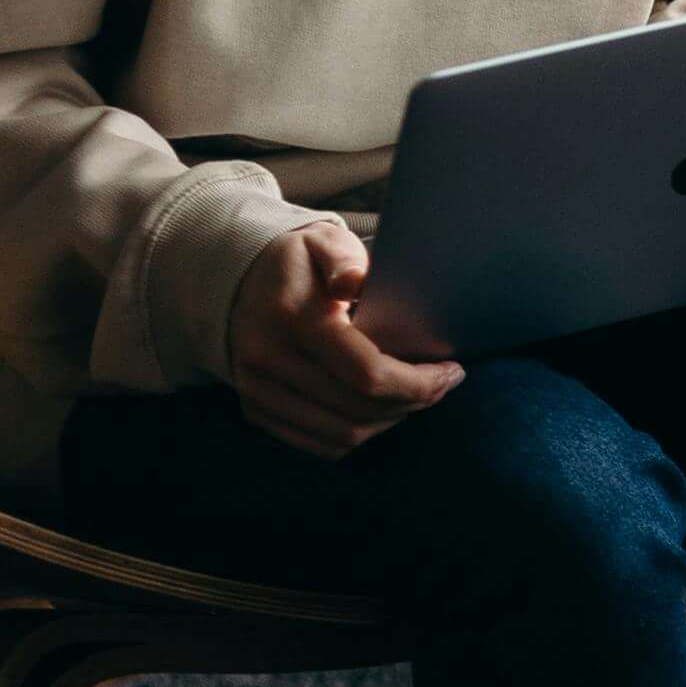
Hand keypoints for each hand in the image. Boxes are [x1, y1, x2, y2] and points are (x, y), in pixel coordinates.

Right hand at [226, 222, 464, 458]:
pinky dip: (358, 435)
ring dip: (389, 422)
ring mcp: (257, 391)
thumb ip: (344, 260)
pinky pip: (320, 444)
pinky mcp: (256, 411)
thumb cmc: (296, 262)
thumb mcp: (322, 242)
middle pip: (359, 410)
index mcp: (291, 318)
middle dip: (413, 402)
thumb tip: (353, 283)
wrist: (233, 282)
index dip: (418, 383)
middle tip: (441, 384)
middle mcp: (267, 361)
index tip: (451, 371)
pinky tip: (380, 410)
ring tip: (413, 396)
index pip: (367, 374)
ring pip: (342, 435)